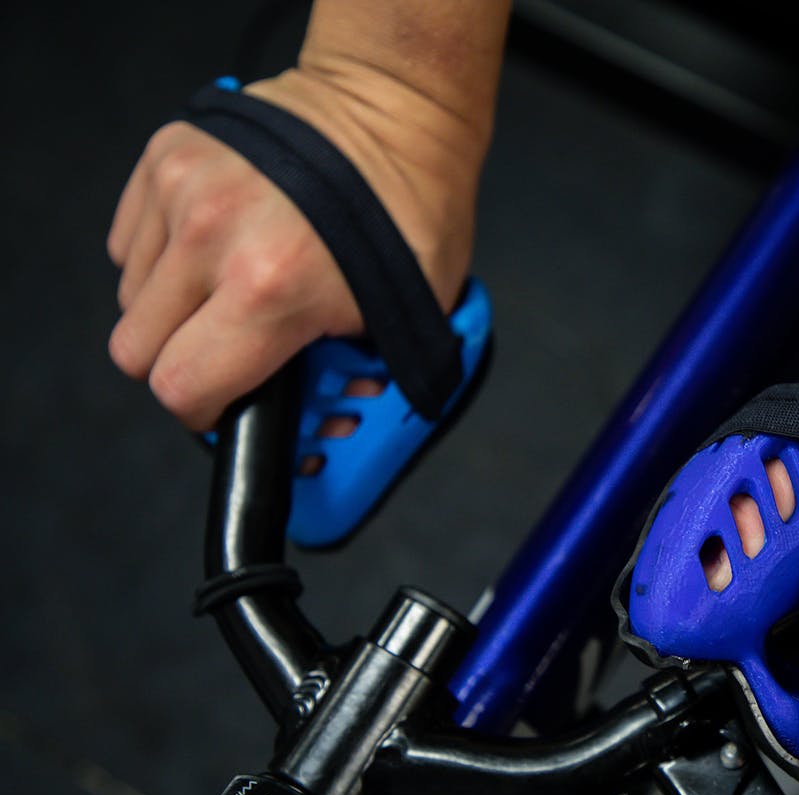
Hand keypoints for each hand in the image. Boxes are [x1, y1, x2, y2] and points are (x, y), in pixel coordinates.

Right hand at [106, 66, 483, 429]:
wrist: (395, 110)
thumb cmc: (412, 211)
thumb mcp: (404, 317)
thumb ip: (348, 377)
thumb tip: (320, 425)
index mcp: (274, 287)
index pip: (183, 386)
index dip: (203, 411)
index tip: (225, 406)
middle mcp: (214, 235)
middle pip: (138, 349)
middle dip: (180, 364)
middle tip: (227, 354)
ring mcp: (182, 189)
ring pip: (131, 296)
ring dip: (173, 310)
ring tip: (233, 292)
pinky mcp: (165, 156)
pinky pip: (130, 242)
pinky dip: (164, 259)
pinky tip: (217, 250)